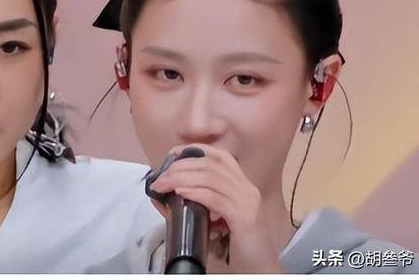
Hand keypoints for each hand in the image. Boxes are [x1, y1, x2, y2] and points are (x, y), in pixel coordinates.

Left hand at [149, 143, 282, 272]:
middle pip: (210, 164)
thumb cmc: (235, 250)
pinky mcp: (245, 218)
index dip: (194, 150)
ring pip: (210, 177)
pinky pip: (215, 198)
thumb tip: (161, 198)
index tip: (171, 154)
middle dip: (180, 167)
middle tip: (159, 178)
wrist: (259, 272)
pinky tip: (180, 193)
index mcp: (242, 186)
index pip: (219, 156)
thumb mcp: (210, 224)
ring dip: (181, 178)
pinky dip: (195, 192)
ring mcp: (248, 201)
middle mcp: (247, 189)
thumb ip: (190, 208)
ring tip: (163, 185)